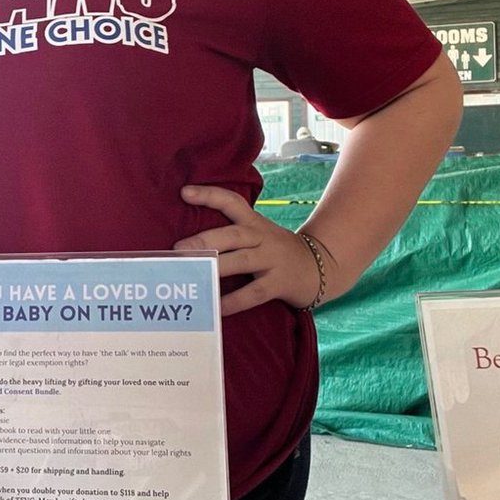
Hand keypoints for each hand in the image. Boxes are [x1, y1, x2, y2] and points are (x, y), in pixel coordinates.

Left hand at [174, 185, 324, 315]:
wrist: (321, 268)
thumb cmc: (277, 252)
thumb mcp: (259, 234)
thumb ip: (231, 234)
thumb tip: (188, 242)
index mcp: (254, 223)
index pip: (232, 202)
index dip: (209, 195)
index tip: (184, 192)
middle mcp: (262, 238)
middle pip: (232, 235)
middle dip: (204, 241)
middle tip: (178, 248)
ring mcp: (272, 260)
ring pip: (242, 261)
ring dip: (216, 267)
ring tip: (193, 274)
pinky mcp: (280, 283)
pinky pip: (254, 293)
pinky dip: (234, 301)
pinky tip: (217, 307)